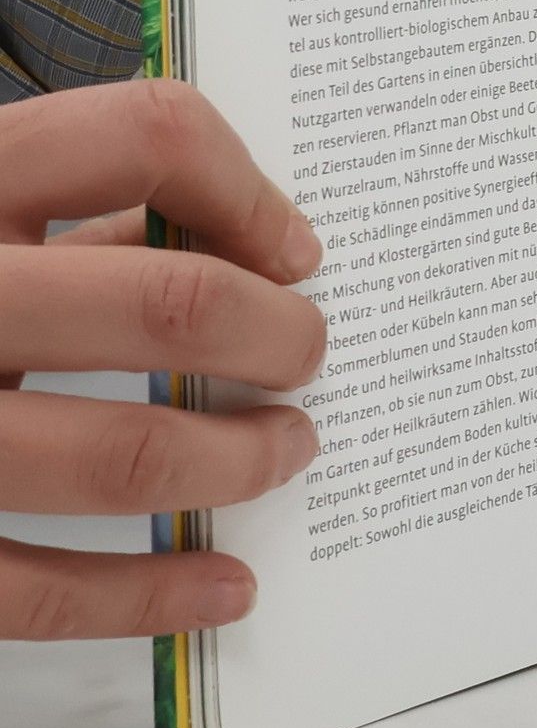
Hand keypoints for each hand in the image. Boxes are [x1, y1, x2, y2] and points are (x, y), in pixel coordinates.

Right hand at [0, 80, 324, 639]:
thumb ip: (73, 205)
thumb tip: (244, 234)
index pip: (142, 131)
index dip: (245, 186)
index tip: (298, 247)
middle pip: (164, 302)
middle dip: (274, 335)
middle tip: (310, 353)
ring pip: (123, 454)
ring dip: (239, 460)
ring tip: (288, 449)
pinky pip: (35, 593)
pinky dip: (151, 596)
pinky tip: (220, 589)